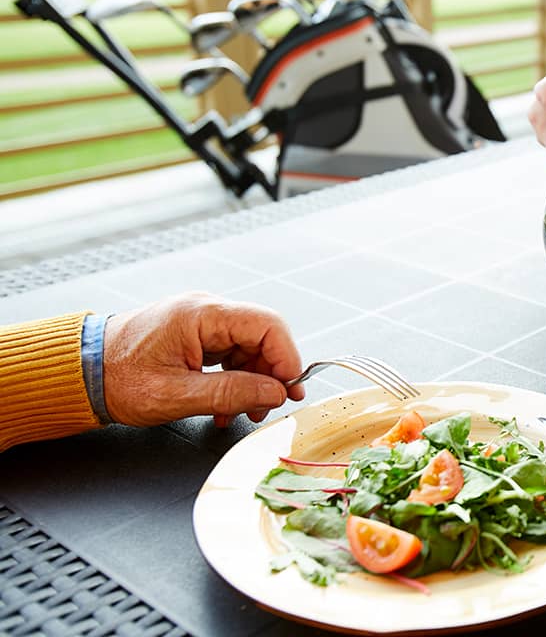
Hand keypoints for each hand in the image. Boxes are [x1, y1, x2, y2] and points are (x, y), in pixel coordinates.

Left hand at [102, 292, 304, 427]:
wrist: (79, 374)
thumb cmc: (117, 380)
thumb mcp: (176, 395)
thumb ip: (231, 393)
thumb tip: (276, 393)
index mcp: (201, 315)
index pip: (267, 325)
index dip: (286, 357)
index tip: (289, 389)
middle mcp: (205, 310)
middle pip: (262, 336)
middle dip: (270, 374)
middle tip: (269, 407)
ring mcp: (200, 321)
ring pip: (248, 347)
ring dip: (252, 381)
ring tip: (243, 412)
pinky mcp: (195, 334)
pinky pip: (230, 353)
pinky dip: (235, 379)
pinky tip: (226, 405)